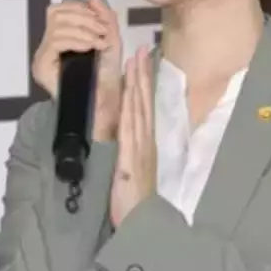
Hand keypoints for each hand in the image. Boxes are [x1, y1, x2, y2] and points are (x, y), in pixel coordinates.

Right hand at [32, 0, 122, 140]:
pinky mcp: (42, 66)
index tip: (100, 20)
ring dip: (83, 29)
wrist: (103, 106)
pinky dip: (76, 40)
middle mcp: (48, 45)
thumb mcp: (110, 42)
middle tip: (102, 31)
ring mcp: (43, 56)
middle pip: (56, 13)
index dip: (80, 8)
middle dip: (83, 17)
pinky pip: (55, 41)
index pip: (60, 9)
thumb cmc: (107, 77)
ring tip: (98, 41)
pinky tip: (89, 47)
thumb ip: (104, 19)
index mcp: (62, 37)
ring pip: (56, 25)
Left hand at [110, 46, 156, 228]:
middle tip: (140, 49)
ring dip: (137, 84)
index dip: (142, 82)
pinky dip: (130, 108)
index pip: (143, 106)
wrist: (141, 221)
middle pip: (143, 101)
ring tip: (136, 61)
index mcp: (145, 142)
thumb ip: (130, 151)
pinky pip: (130, 128)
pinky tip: (128, 94)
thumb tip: (125, 136)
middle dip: (141, 74)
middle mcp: (145, 140)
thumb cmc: (135, 200)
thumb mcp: (132, 170)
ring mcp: (140, 147)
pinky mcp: (131, 157)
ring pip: (138, 108)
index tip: (141, 61)